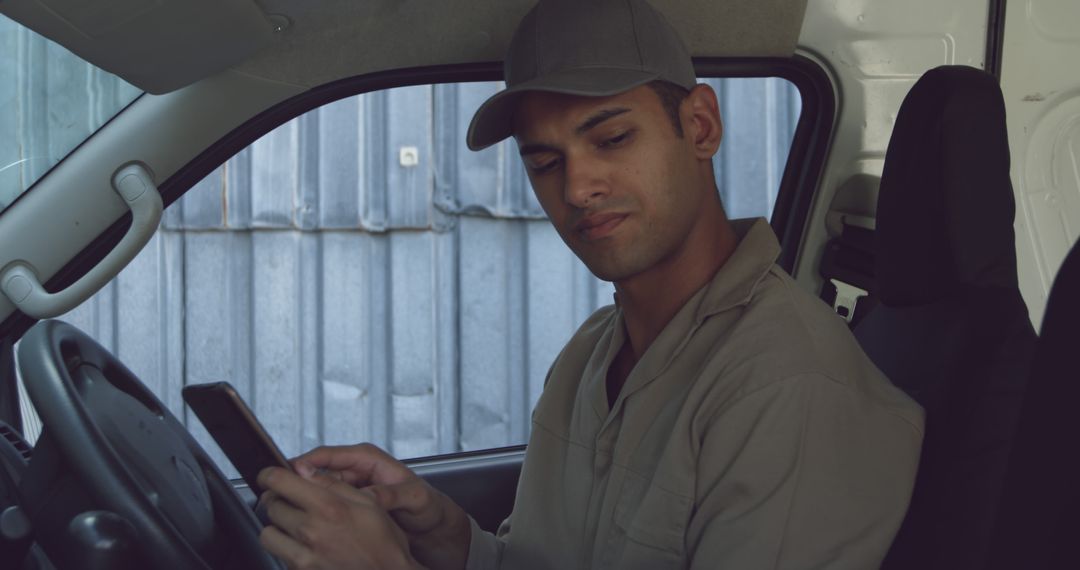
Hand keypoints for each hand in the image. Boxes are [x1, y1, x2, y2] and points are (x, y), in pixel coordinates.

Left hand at [257, 466, 422, 569]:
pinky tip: (307, 547)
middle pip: (271, 507)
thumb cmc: (384, 544)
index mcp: (328, 507)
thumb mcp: (368, 503)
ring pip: (268, 534)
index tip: (269, 475)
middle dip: (279, 500)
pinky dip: (288, 549)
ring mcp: (303, 556)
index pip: (279, 482)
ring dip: (278, 527)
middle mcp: (310, 532)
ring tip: (296, 526)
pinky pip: (280, 556)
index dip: (269, 474)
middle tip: (295, 502)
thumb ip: (333, 484)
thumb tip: (306, 470)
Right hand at [291, 444, 471, 569]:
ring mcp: (349, 486)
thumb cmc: (426, 505)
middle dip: (295, 479)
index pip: (330, 454)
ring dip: (301, 495)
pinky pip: (323, 501)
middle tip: (276, 491)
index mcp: (369, 459)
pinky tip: (303, 518)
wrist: (430, 523)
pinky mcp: (347, 502)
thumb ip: (391, 494)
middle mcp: (356, 469)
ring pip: (316, 487)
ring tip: (283, 505)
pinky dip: (312, 507)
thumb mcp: (414, 498)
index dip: (306, 462)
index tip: (289, 471)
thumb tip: (369, 496)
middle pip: (316, 469)